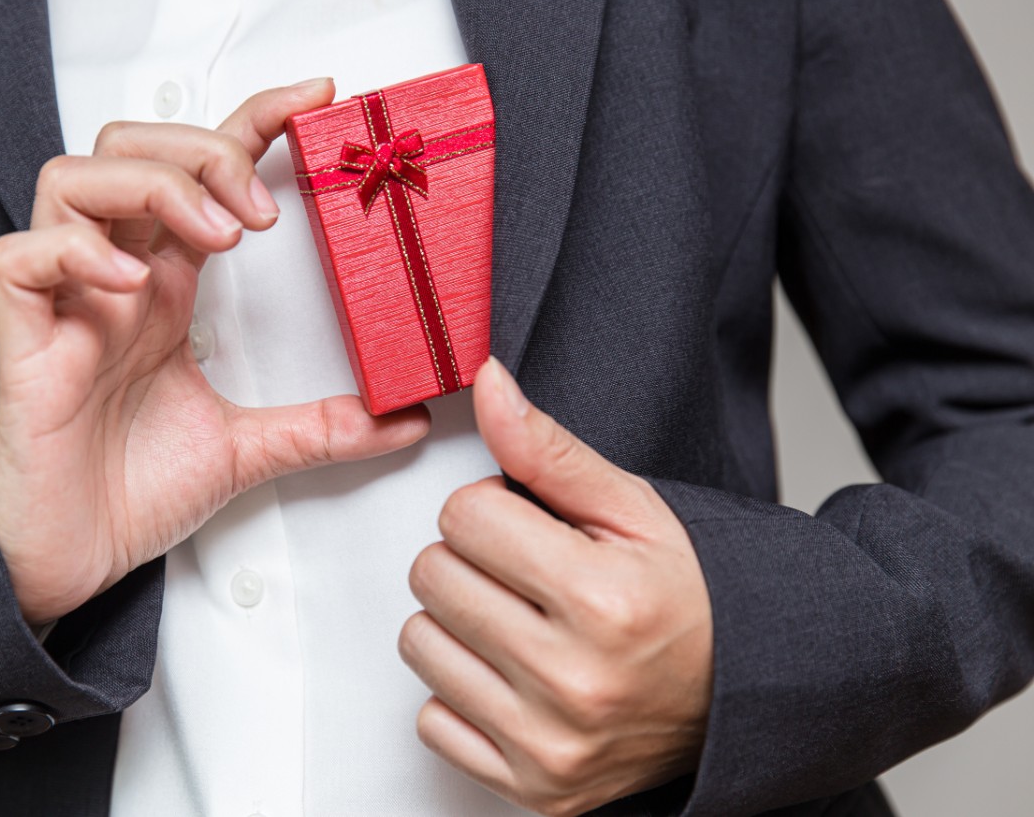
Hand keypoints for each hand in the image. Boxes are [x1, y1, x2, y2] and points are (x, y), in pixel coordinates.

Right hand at [0, 78, 430, 623]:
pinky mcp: (21, 341)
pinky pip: (18, 258)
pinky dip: (73, 251)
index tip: (315, 101)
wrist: (78, 562)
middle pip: (132, 148)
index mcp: (167, 286)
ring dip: (150, 187)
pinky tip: (128, 282)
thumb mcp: (252, 451)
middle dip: (201, 151)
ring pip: (70, 178)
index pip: (200, 170)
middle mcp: (116, 278)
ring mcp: (66, 303)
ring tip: (211, 237)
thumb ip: (326, 427)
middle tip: (260, 211)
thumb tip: (409, 418)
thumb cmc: (136, 492)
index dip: (251, 120)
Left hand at [399, 357, 712, 816]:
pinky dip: (462, 693)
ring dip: (457, 623)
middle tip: (524, 572)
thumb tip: (488, 386)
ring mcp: (551, 743)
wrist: (741, 699)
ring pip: (420, 644)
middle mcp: (575, 680)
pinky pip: (432, 720)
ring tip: (519, 621)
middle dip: (469, 560)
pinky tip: (514, 676)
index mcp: (604, 599)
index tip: (525, 524)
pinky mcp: (534, 789)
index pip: (464, 515)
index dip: (491, 507)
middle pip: (432, 576)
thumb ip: (548, 449)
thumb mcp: (634, 510)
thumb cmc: (692, 599)